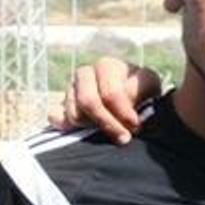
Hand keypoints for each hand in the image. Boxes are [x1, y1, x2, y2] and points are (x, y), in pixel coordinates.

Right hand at [47, 58, 162, 143]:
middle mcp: (85, 74)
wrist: (132, 98)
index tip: (135, 126)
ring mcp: (70, 89)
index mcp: (106, 66)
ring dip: (92, 127)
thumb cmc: (142, 90)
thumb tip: (127, 98)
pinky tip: (81, 131)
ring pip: (73, 112)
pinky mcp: (61, 104)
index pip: (109, 92)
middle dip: (107, 123)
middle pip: (88, 102)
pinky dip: (65, 126)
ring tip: (110, 132)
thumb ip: (140, 87)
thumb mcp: (149, 84)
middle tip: (123, 138)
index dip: (123, 112)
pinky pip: (54, 116)